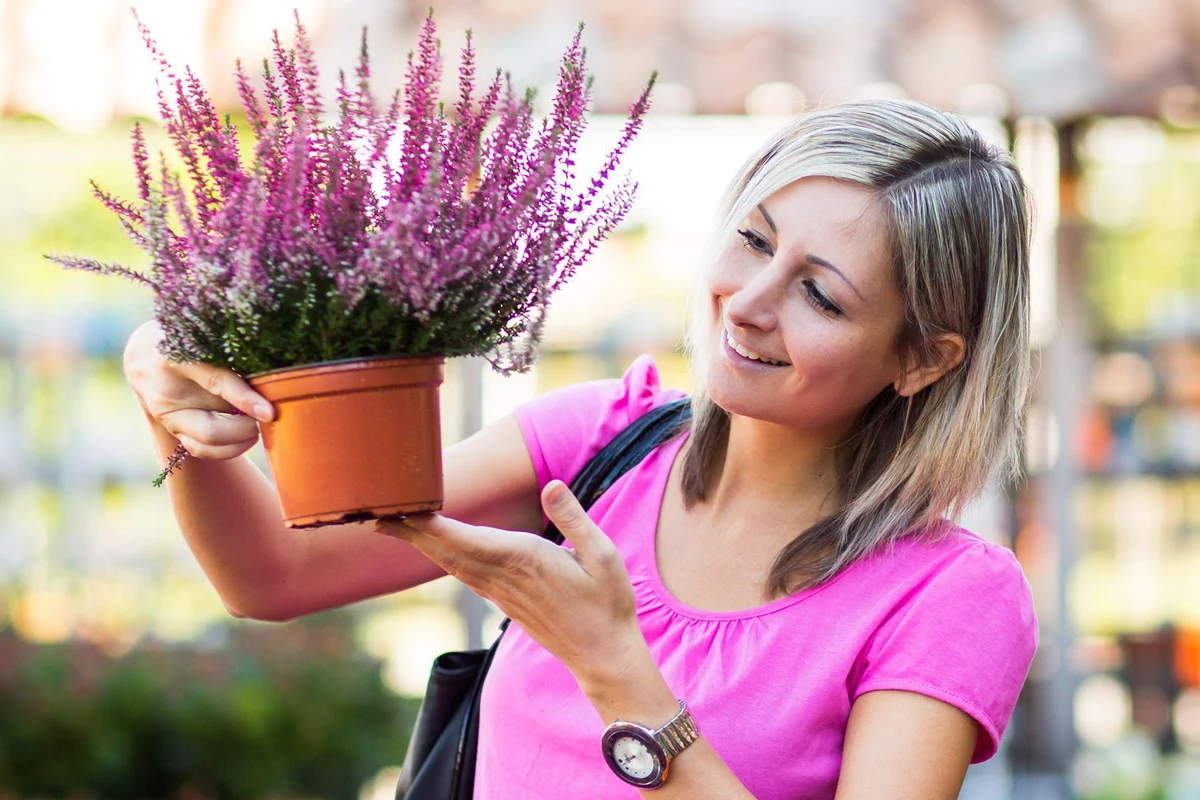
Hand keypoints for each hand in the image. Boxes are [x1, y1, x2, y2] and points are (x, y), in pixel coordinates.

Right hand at [123, 320, 273, 459]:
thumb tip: (272, 380)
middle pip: (211, 428)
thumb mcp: (206, 338)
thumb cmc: (187, 340)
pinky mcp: (170, 428)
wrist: (145, 354)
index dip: (245, 399)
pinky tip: (246, 437)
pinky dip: (229, 449)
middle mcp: (166, 393)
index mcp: (175, 358)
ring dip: (240, 441)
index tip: (270, 412)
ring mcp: (166, 416)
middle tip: (268, 417)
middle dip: (246, 429)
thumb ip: (233, 356)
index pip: (215, 383)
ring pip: (207, 442)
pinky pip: (201, 449)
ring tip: (258, 427)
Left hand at [376, 480, 648, 688]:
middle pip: (446, 549)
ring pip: (450, 563)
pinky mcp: (504, 600)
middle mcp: (503, 576)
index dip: (428, 523)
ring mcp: (500, 592)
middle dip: (410, 529)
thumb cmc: (608, 604)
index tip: (400, 508)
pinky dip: (442, 556)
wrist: (602, 655)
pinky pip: (464, 574)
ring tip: (391, 523)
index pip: (464, 538)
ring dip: (420, 542)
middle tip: (373, 510)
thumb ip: (574, 518)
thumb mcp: (604, 556)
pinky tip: (434, 549)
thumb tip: (552, 485)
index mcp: (524, 559)